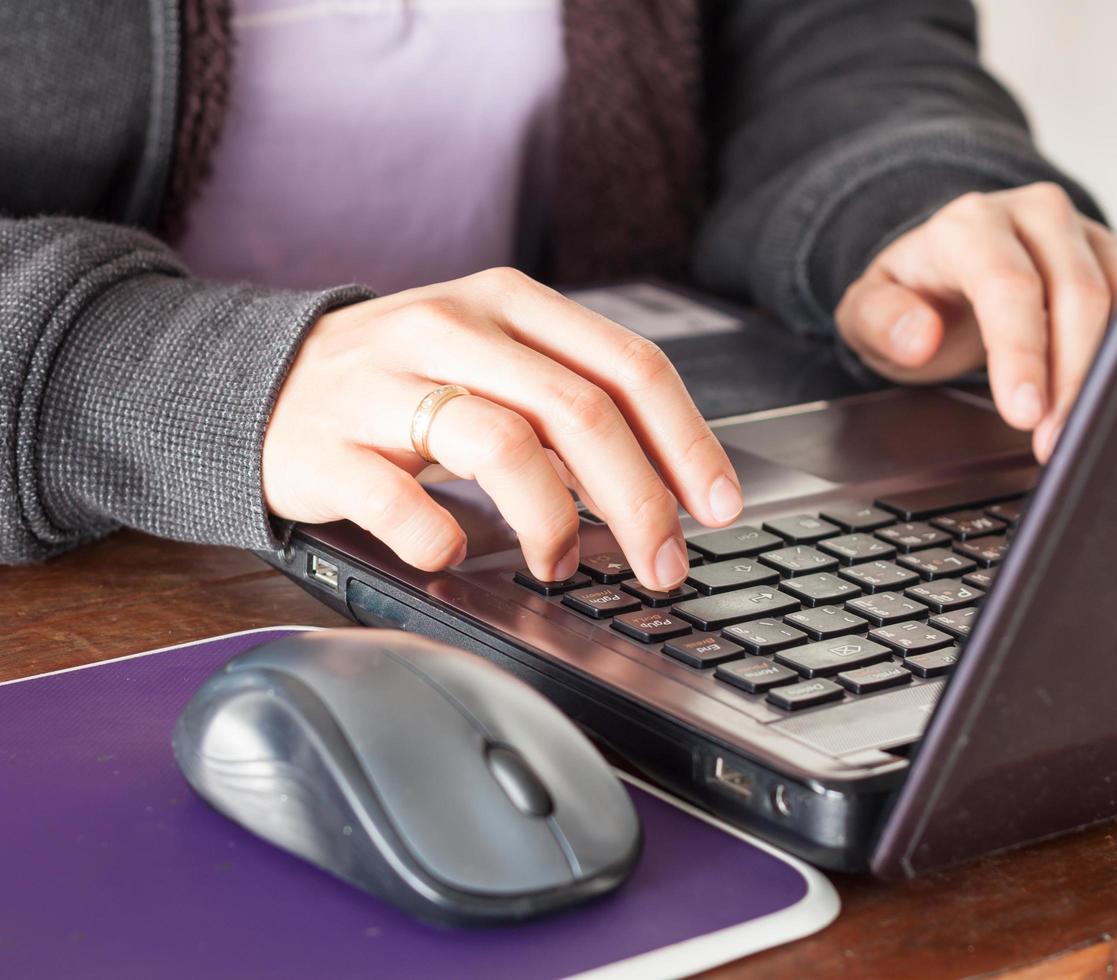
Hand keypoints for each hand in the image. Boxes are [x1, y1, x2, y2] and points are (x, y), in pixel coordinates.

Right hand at [262, 268, 742, 588]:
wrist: (259, 383)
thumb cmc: (401, 382)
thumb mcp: (490, 360)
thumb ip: (570, 400)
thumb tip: (665, 478)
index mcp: (508, 303)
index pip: (627, 365)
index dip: (687, 441)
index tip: (718, 506)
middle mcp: (451, 328)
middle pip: (580, 411)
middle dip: (640, 501)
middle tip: (664, 565)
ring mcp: (385, 384)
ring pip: (503, 446)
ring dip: (554, 522)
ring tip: (561, 563)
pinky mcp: (328, 445)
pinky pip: (401, 502)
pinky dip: (441, 539)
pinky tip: (453, 554)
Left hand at [835, 182, 1116, 460]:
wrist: (942, 273)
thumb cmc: (913, 297)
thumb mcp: (868, 314)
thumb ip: (881, 322)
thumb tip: (918, 336)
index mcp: (970, 225)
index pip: (1008, 285)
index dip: (1022, 352)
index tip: (1024, 412)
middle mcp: (1033, 216)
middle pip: (1077, 294)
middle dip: (1071, 378)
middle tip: (1054, 441)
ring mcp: (1082, 234)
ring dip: (1103, 374)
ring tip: (1073, 433)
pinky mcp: (1114, 257)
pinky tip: (1103, 402)